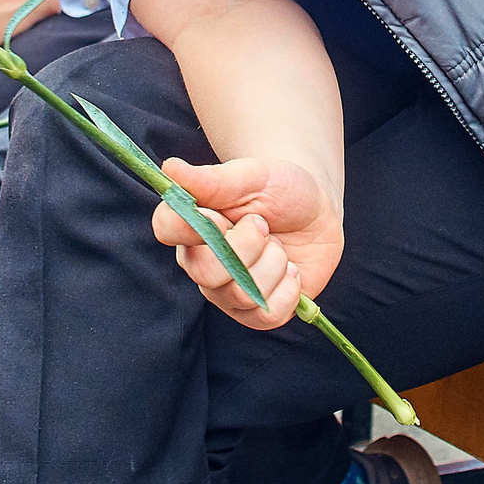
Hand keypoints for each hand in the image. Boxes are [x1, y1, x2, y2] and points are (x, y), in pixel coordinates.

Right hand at [153, 154, 341, 328]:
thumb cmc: (278, 189)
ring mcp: (227, 292)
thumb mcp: (252, 176)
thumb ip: (212, 178)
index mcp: (191, 224)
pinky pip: (267, 316)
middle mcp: (202, 262)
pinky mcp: (256, 313)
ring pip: (242, 294)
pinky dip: (289, 290)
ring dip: (273, 262)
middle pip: (205, 272)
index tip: (222, 215)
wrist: (316, 210)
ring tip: (279, 245)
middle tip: (263, 224)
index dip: (191, 225)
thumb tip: (170, 167)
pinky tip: (292, 270)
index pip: (166, 228)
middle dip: (247, 246)